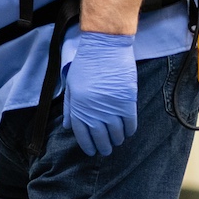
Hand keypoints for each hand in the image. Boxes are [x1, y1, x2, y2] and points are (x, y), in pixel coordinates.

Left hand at [63, 31, 137, 155]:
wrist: (105, 47)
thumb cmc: (85, 65)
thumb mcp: (71, 86)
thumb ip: (69, 108)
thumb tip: (68, 127)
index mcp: (79, 107)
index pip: (83, 135)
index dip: (88, 146)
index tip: (92, 152)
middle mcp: (95, 110)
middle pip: (101, 137)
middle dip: (104, 147)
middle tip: (106, 151)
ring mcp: (112, 107)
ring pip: (117, 133)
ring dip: (117, 140)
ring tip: (116, 142)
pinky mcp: (128, 101)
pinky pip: (130, 123)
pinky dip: (129, 131)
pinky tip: (127, 132)